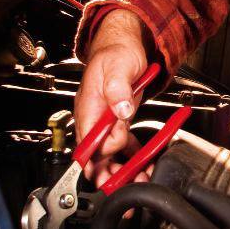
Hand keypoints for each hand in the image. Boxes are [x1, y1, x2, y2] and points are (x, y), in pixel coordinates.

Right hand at [75, 9, 150, 181]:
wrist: (123, 43)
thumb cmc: (116, 52)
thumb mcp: (119, 66)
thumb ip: (118, 89)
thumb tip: (119, 109)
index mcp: (88, 107)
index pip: (87, 142)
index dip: (99, 157)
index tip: (116, 160)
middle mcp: (94, 118)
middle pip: (96, 156)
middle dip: (110, 174)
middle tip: (128, 185)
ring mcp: (106, 121)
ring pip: (109, 155)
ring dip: (123, 168)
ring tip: (140, 178)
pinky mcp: (117, 121)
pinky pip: (121, 145)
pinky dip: (132, 156)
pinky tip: (143, 162)